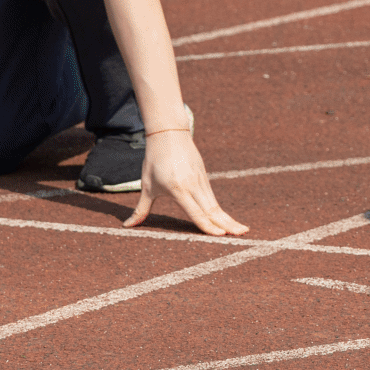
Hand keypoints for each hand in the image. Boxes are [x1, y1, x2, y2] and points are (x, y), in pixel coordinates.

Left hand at [125, 130, 248, 235]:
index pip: (196, 212)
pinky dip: (221, 210)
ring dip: (229, 218)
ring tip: (242, 230)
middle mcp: (193, 185)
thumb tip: (127, 226)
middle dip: (228, 223)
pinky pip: (213, 197)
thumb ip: (141, 209)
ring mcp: (201, 180)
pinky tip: (227, 219)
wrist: (169, 133)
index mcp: (179, 189)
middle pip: (213, 209)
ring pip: (216, 204)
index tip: (220, 235)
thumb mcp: (147, 186)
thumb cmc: (155, 160)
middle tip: (242, 234)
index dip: (208, 225)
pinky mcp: (204, 176)